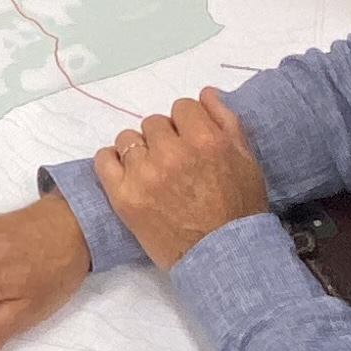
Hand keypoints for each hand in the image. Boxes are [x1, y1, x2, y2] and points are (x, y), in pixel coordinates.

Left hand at [92, 92, 269, 269]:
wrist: (222, 257)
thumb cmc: (239, 210)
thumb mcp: (246, 160)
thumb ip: (226, 121)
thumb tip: (205, 93)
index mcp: (205, 139)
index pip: (182, 107)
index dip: (186, 123)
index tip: (189, 141)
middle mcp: (172, 152)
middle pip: (154, 123)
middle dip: (164, 138)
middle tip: (173, 162)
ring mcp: (144, 174)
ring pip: (128, 139)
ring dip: (138, 150)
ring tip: (151, 171)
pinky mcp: (124, 196)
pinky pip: (104, 160)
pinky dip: (112, 162)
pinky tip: (126, 173)